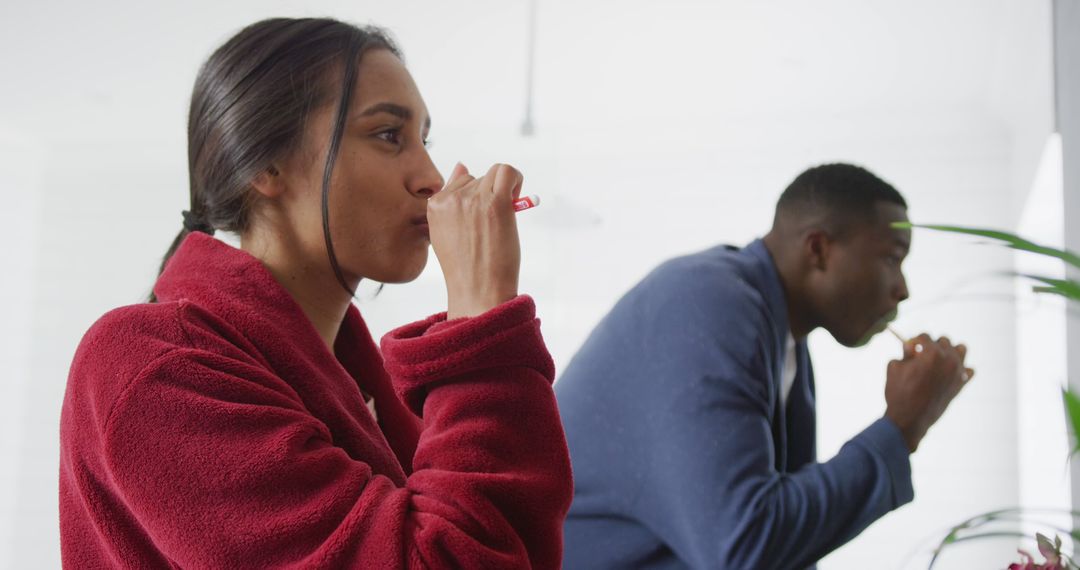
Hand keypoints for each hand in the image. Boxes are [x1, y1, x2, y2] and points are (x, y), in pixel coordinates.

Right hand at [427, 162, 522, 318]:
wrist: (478, 291)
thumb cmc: (466, 267)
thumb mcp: (446, 232)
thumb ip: (452, 200)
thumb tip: (462, 165)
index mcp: (434, 205)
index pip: (458, 183)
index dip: (475, 199)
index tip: (481, 219)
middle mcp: (451, 199)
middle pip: (477, 179)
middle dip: (488, 195)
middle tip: (494, 223)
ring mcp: (473, 199)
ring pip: (494, 174)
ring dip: (503, 190)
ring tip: (503, 217)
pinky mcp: (496, 202)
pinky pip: (508, 172)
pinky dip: (516, 179)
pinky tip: (516, 198)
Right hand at [883, 334, 973, 451]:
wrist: (910, 419)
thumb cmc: (899, 392)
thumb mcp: (894, 367)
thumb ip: (905, 352)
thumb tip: (912, 345)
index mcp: (931, 352)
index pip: (924, 336)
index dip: (914, 342)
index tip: (909, 349)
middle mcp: (948, 359)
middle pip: (943, 341)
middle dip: (931, 345)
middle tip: (921, 356)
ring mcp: (957, 372)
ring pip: (961, 350)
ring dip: (950, 351)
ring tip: (938, 360)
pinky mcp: (961, 385)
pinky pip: (969, 370)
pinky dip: (961, 370)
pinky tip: (948, 374)